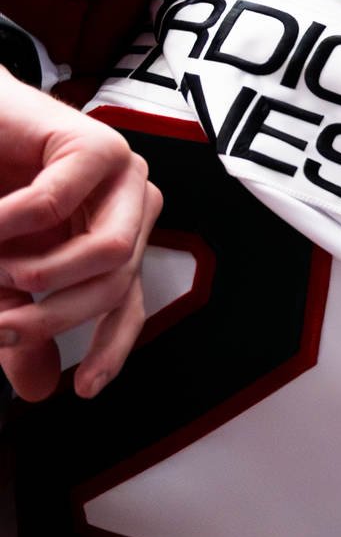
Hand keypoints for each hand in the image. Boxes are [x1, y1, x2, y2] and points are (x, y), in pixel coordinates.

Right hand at [0, 72, 158, 399]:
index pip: (127, 305)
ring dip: (34, 275)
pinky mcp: (95, 145)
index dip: (110, 349)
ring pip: (104, 254)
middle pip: (114, 287)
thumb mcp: (7, 274)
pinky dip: (4, 226)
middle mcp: (133, 209)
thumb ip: (24, 329)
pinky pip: (50, 206)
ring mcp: (123, 176)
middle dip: (49, 318)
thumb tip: (39, 391)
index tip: (81, 391)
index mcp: (117, 239)